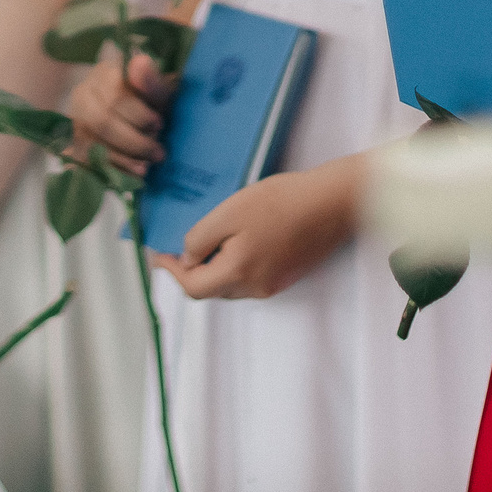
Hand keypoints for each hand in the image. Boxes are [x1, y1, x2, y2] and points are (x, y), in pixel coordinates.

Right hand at [68, 52, 174, 176]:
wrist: (145, 124)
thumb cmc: (154, 105)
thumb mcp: (161, 94)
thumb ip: (153, 82)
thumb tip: (140, 62)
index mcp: (105, 73)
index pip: (115, 96)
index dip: (139, 114)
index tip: (160, 124)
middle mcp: (84, 93)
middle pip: (102, 121)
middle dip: (134, 141)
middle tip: (158, 152)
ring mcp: (75, 119)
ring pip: (93, 143)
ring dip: (124, 158)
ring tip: (147, 166)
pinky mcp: (75, 144)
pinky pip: (88, 161)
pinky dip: (113, 169)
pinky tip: (132, 174)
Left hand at [150, 161, 360, 299]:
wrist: (333, 202)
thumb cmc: (281, 202)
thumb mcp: (230, 212)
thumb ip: (201, 239)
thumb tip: (188, 259)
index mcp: (238, 274)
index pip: (193, 288)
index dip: (172, 272)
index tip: (158, 255)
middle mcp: (256, 288)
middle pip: (212, 289)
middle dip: (191, 270)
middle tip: (177, 246)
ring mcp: (274, 284)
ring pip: (231, 285)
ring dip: (213, 268)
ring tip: (206, 240)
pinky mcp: (287, 275)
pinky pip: (249, 277)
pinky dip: (234, 265)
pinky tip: (236, 240)